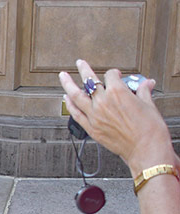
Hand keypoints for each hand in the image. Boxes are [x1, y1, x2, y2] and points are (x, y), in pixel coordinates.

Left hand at [59, 59, 172, 176]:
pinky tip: (66, 98)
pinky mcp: (91, 128)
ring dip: (68, 84)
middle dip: (84, 70)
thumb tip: (146, 84)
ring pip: (76, 95)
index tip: (116, 75)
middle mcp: (103, 102)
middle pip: (90, 81)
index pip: (111, 76)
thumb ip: (143, 92)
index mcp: (118, 93)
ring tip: (63, 76)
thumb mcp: (149, 105)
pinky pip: (76, 114)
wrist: (146, 150)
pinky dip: (69, 105)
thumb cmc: (150, 130)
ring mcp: (95, 116)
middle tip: (79, 63)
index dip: (114, 74)